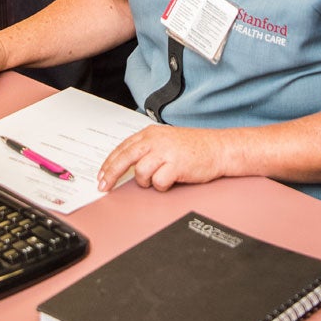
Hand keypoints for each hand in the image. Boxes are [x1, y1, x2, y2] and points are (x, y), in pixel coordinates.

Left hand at [97, 124, 226, 191]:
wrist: (219, 148)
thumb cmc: (195, 147)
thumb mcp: (166, 141)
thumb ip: (146, 149)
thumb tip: (126, 165)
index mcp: (150, 133)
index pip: (122, 148)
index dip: (109, 163)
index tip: (101, 176)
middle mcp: (155, 140)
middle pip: (124, 158)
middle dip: (110, 174)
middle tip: (104, 187)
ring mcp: (165, 152)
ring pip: (140, 173)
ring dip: (147, 182)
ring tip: (159, 179)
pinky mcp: (175, 165)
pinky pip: (158, 182)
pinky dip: (162, 186)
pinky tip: (170, 181)